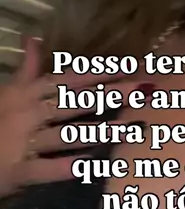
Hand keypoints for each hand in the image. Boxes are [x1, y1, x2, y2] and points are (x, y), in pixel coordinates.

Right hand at [0, 38, 139, 198]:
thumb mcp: (6, 91)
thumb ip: (26, 69)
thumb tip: (33, 37)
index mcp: (26, 93)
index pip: (69, 78)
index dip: (99, 70)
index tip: (131, 64)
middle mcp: (28, 113)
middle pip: (76, 101)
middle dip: (112, 94)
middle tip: (145, 89)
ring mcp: (23, 141)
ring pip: (67, 134)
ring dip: (100, 131)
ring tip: (132, 128)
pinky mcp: (17, 171)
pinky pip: (46, 169)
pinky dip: (67, 167)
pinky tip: (92, 165)